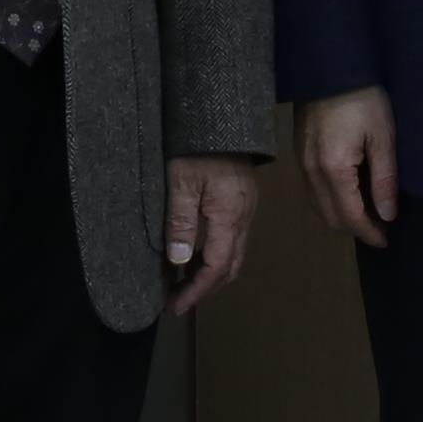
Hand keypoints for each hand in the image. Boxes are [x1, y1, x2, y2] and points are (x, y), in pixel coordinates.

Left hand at [163, 155, 258, 315]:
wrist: (223, 115)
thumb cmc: (197, 146)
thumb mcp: (180, 182)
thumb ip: (180, 222)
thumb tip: (179, 262)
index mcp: (229, 216)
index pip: (216, 267)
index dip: (197, 291)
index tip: (176, 307)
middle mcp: (244, 218)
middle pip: (230, 267)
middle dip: (205, 289)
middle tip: (178, 301)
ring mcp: (246, 209)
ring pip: (234, 254)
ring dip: (211, 273)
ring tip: (183, 282)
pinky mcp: (242, 200)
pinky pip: (233, 239)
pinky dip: (215, 256)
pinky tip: (195, 254)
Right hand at [299, 87, 398, 248]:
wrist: (329, 66)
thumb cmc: (363, 97)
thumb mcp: (383, 136)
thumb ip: (385, 179)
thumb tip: (388, 216)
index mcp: (334, 169)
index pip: (350, 217)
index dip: (369, 234)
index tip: (387, 241)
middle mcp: (311, 172)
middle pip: (331, 218)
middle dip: (355, 229)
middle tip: (381, 228)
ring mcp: (301, 164)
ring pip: (318, 208)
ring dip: (341, 218)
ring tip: (368, 214)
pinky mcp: (299, 154)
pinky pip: (312, 192)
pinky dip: (329, 203)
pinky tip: (348, 195)